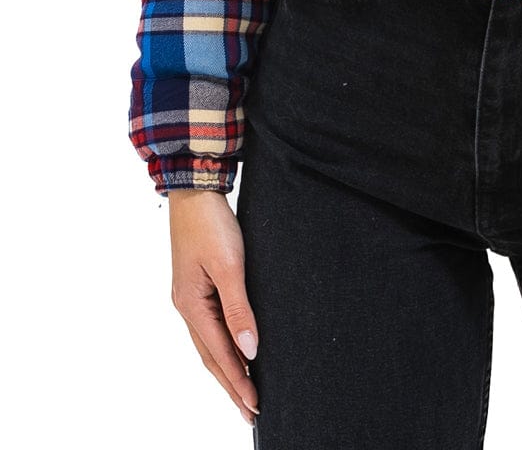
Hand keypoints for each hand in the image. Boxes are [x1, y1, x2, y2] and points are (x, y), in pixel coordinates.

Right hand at [168, 188, 259, 425]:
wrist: (195, 191)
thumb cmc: (211, 223)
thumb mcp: (230, 265)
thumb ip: (239, 309)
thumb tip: (249, 349)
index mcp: (191, 305)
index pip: (219, 354)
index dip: (238, 381)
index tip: (254, 405)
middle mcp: (187, 307)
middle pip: (211, 356)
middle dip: (231, 385)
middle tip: (250, 412)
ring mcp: (190, 297)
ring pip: (209, 344)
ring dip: (227, 369)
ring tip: (244, 391)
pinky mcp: (197, 286)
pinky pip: (210, 327)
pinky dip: (222, 346)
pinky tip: (233, 350)